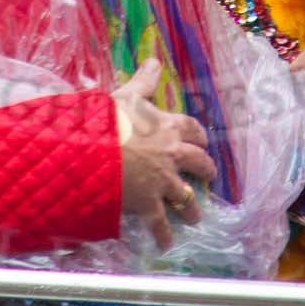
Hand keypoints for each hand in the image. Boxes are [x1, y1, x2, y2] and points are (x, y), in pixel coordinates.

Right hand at [113, 58, 216, 249]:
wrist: (95, 151)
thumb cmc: (110, 120)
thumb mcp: (127, 94)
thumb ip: (144, 81)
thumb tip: (155, 60)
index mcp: (169, 127)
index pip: (193, 129)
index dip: (198, 136)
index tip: (202, 140)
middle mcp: (173, 155)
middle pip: (198, 163)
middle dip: (205, 170)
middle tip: (209, 175)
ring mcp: (164, 182)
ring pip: (187, 197)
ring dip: (192, 208)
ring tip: (196, 218)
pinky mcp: (150, 204)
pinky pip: (161, 223)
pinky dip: (164, 235)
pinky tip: (167, 244)